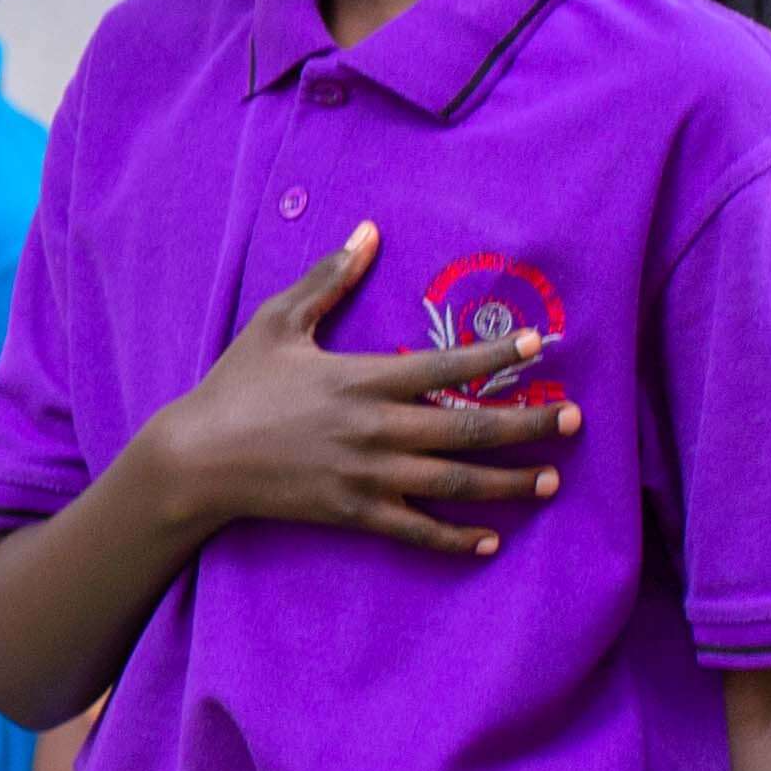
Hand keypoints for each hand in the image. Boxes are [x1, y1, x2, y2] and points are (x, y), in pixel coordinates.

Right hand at [147, 226, 578, 558]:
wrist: (197, 460)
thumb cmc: (236, 386)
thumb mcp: (277, 322)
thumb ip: (329, 279)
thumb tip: (369, 230)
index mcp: (362, 379)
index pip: (445, 368)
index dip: (496, 357)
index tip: (540, 345)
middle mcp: (374, 430)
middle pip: (467, 431)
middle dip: (526, 426)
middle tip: (573, 420)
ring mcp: (366, 477)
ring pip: (452, 484)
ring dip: (507, 483)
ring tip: (550, 479)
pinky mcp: (352, 513)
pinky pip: (415, 532)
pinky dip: (454, 539)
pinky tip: (489, 540)